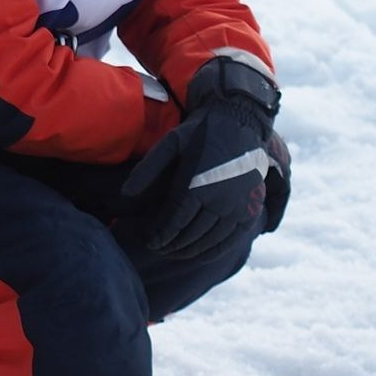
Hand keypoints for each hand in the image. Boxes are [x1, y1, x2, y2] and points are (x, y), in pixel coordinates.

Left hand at [122, 55, 291, 259]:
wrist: (239, 121)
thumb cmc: (199, 132)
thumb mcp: (170, 143)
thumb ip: (147, 169)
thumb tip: (125, 194)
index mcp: (196, 186)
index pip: (174, 223)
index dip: (160, 236)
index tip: (149, 241)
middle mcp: (220, 200)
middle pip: (191, 235)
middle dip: (172, 245)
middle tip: (158, 248)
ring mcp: (238, 206)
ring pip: (211, 240)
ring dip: (191, 250)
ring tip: (175, 251)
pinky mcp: (250, 207)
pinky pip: (232, 238)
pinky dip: (215, 249)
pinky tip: (201, 254)